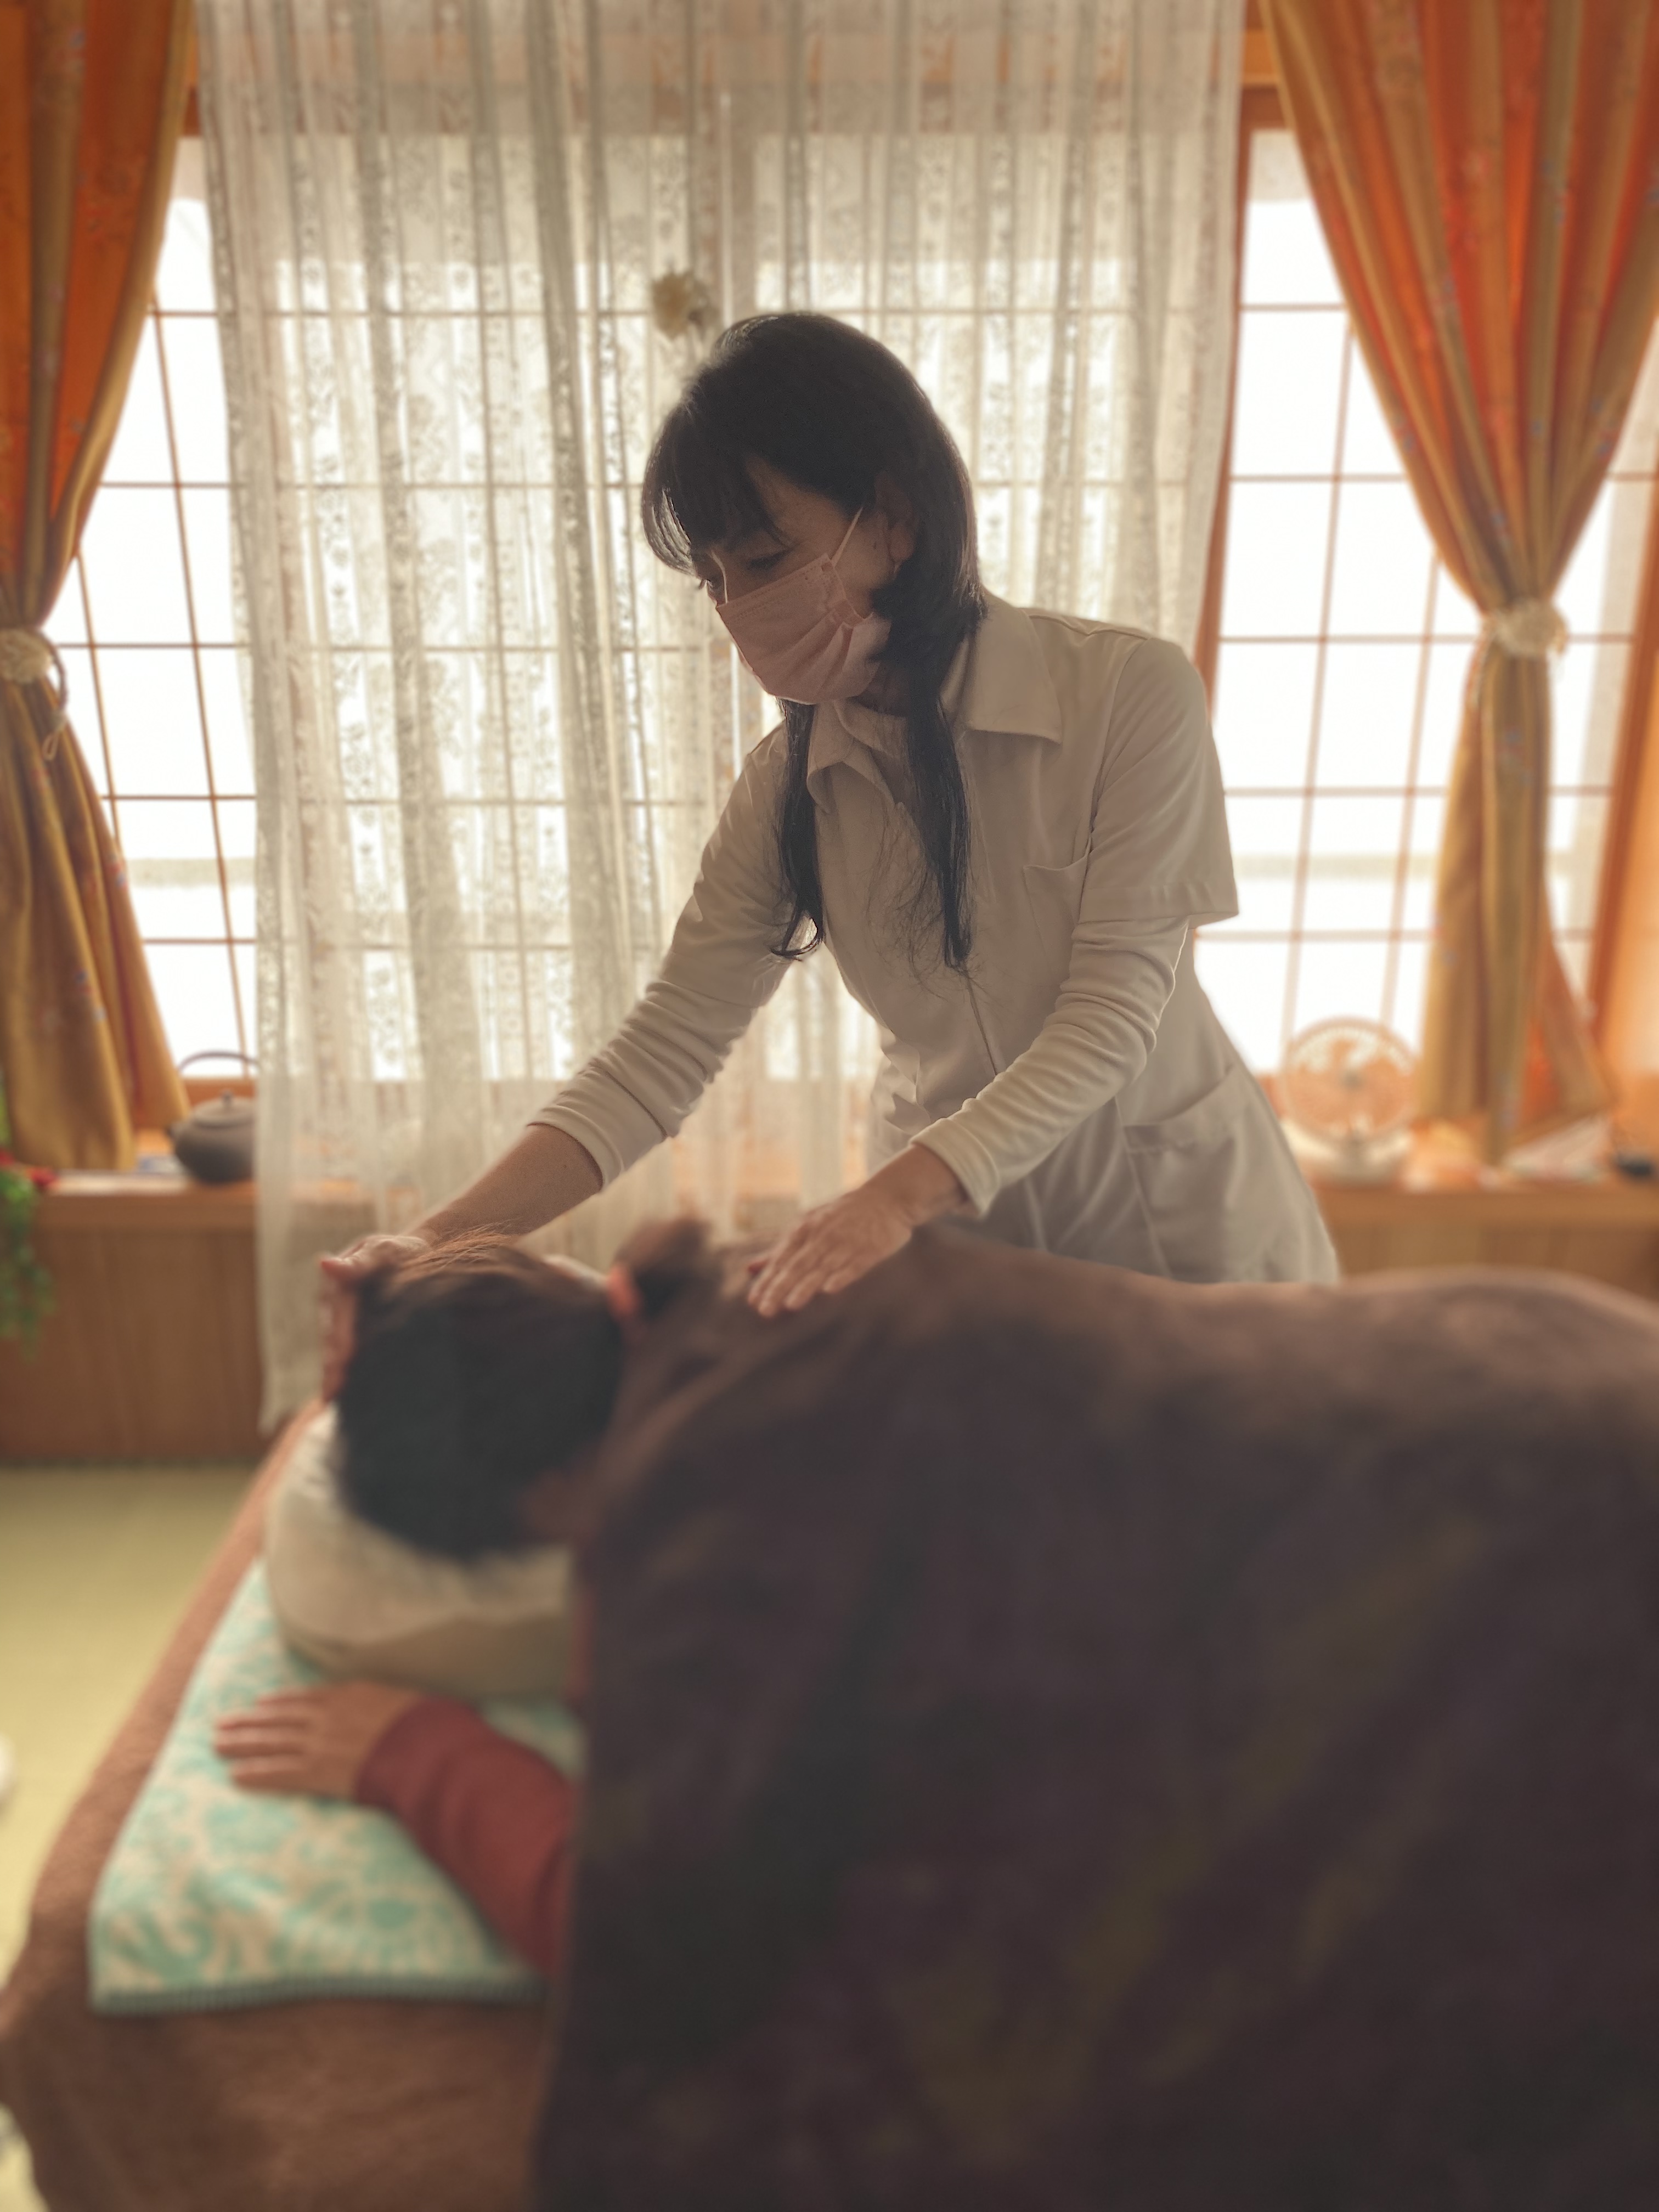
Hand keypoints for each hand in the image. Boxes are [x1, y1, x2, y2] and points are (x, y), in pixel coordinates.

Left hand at [214, 1682, 424, 1799]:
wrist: (425, 1746)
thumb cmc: (425, 1725)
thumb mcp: (403, 1701)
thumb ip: (382, 1704)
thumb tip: (385, 1709)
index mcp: (348, 1696)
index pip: (305, 1699)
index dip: (279, 1703)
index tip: (260, 1705)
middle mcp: (328, 1716)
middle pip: (279, 1718)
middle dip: (249, 1722)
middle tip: (222, 1724)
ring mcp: (321, 1743)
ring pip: (272, 1742)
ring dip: (243, 1744)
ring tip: (218, 1745)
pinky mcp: (319, 1771)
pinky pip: (280, 1773)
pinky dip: (256, 1774)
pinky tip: (236, 1776)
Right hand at [318, 1232, 430, 1398]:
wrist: (416, 1260)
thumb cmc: (403, 1253)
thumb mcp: (387, 1250)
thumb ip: (361, 1261)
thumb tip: (324, 1263)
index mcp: (338, 1282)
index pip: (339, 1312)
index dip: (341, 1336)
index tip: (345, 1359)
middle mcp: (333, 1304)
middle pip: (331, 1336)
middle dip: (332, 1363)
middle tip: (335, 1389)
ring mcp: (339, 1321)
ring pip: (332, 1349)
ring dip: (332, 1373)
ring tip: (332, 1397)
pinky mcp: (350, 1335)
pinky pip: (342, 1356)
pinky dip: (340, 1374)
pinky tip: (337, 1397)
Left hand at [747, 1146, 968, 1316]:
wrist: (888, 1197)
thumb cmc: (842, 1214)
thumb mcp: (807, 1224)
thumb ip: (780, 1249)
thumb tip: (750, 1268)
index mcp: (805, 1228)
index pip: (781, 1258)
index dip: (767, 1280)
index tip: (753, 1301)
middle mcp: (822, 1235)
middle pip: (798, 1265)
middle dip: (780, 1287)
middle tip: (765, 1310)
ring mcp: (846, 1242)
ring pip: (823, 1267)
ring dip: (806, 1286)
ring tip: (790, 1305)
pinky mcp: (870, 1249)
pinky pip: (854, 1265)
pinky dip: (842, 1276)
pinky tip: (830, 1290)